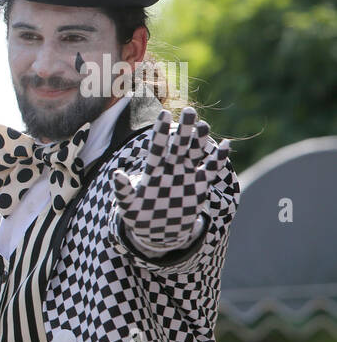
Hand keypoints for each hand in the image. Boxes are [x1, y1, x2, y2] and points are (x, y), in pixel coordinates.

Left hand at [112, 106, 229, 251]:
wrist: (158, 231)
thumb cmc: (139, 215)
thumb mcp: (128, 204)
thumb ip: (122, 189)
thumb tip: (115, 173)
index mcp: (153, 169)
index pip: (158, 146)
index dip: (161, 131)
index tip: (165, 114)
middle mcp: (171, 167)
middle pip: (179, 144)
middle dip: (184, 129)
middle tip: (189, 111)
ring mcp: (186, 174)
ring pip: (195, 152)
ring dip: (201, 140)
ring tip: (204, 125)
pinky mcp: (200, 185)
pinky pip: (211, 169)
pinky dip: (218, 159)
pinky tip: (226, 144)